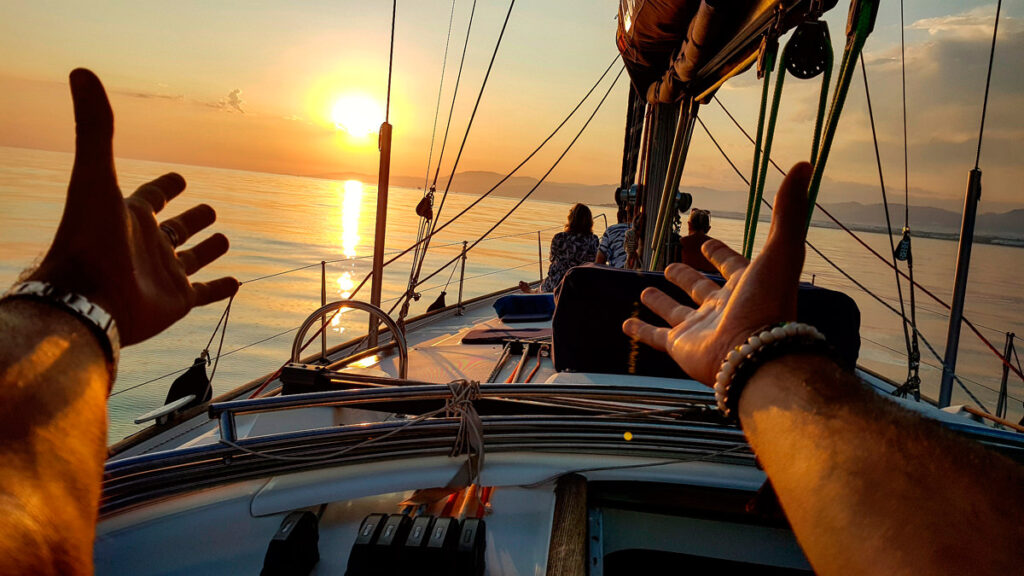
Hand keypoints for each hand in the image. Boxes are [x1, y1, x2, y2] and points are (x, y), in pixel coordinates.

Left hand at [27, 69, 237, 345]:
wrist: (87, 300)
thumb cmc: (89, 239)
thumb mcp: (95, 176)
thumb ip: (95, 128)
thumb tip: (81, 72)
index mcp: (130, 216)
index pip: (153, 196)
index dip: (166, 186)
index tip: (179, 178)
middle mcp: (147, 244)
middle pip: (175, 227)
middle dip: (192, 217)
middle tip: (209, 207)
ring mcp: (163, 273)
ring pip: (191, 259)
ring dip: (208, 250)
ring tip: (224, 239)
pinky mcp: (176, 301)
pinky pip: (205, 293)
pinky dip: (221, 288)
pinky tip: (238, 282)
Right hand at [622, 162, 810, 384]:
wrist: (755, 355)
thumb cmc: (768, 302)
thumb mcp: (781, 249)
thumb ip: (788, 210)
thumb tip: (804, 164)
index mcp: (746, 285)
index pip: (730, 264)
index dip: (718, 253)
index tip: (705, 244)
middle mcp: (722, 306)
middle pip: (700, 288)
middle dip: (686, 277)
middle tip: (671, 266)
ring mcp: (700, 328)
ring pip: (676, 312)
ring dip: (661, 303)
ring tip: (646, 292)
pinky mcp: (681, 347)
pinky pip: (656, 337)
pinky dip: (641, 332)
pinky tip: (625, 325)